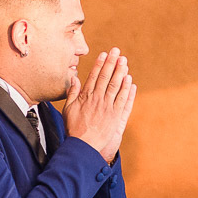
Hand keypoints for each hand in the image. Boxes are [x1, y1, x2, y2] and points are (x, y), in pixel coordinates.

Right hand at [63, 47, 136, 162]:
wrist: (83, 145)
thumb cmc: (74, 128)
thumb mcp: (68, 109)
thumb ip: (72, 93)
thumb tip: (74, 78)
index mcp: (86, 97)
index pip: (94, 76)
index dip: (100, 64)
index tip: (104, 54)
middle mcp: (97, 99)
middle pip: (106, 77)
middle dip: (111, 63)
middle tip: (116, 51)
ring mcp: (107, 107)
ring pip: (115, 86)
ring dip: (120, 72)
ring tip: (124, 60)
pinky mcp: (115, 116)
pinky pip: (122, 100)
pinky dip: (126, 89)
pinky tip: (129, 80)